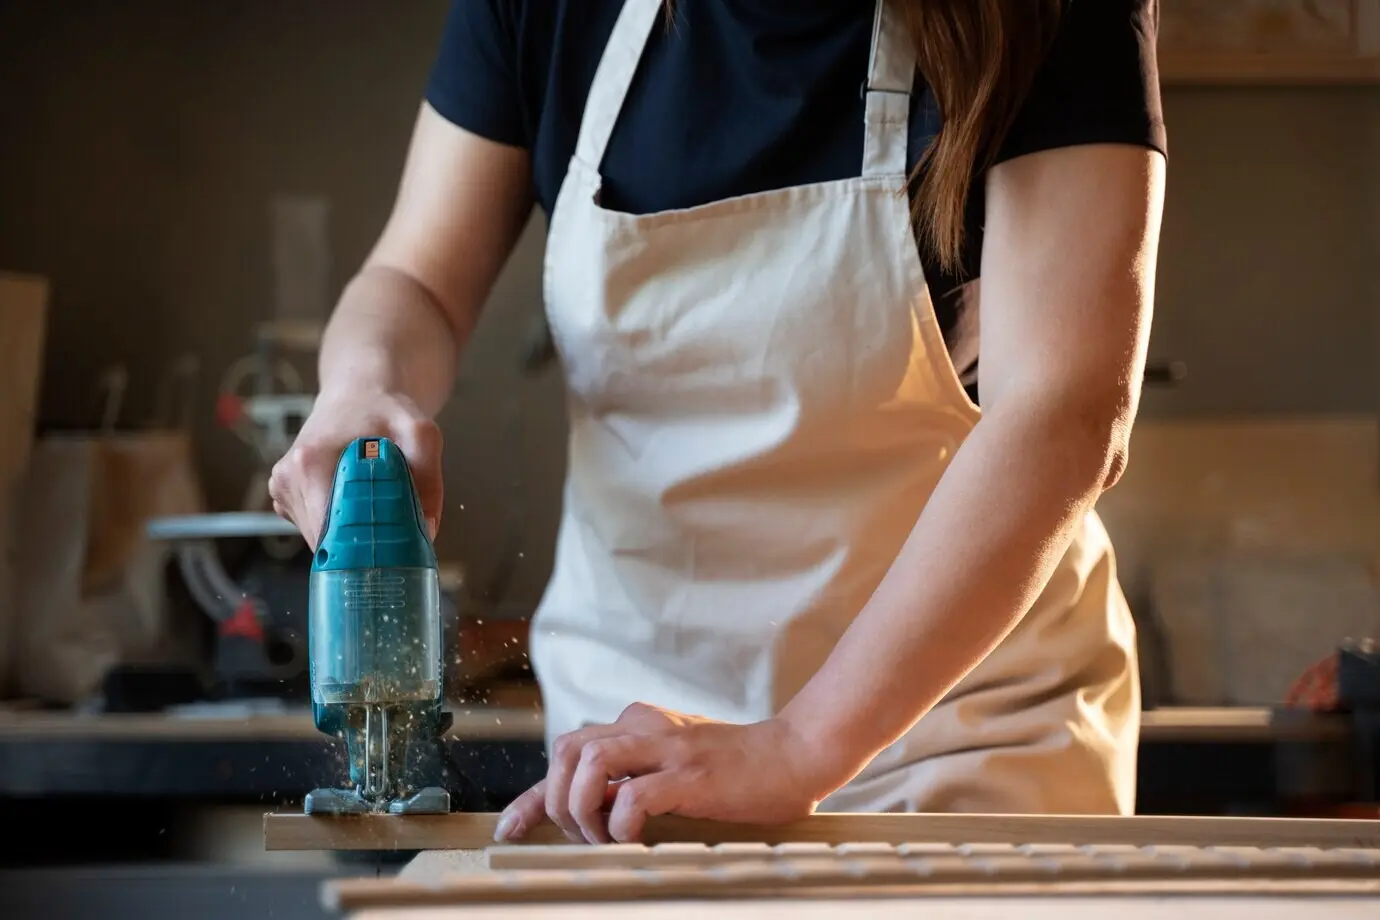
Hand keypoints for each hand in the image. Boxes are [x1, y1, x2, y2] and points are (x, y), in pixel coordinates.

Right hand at [268, 388, 443, 549]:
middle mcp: (288, 478)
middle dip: (358, 546)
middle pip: (323, 541)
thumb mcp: (421, 434)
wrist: (360, 392)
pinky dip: (338, 525)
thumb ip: (429, 479)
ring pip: (319, 538)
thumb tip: (426, 530)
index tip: (388, 558)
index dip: (359, 554)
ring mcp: (283, 488)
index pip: (327, 535)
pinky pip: (314, 526)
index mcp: (310, 465)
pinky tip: (355, 502)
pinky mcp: (286, 494)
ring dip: (349, 536)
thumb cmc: (387, 410)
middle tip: (392, 535)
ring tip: (375, 510)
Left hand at [494, 702, 841, 844]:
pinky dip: (622, 824)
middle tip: (581, 837)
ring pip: (590, 763)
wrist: (796, 754)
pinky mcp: (689, 773)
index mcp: (640, 724)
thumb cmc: (740, 768)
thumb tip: (593, 810)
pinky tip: (637, 838)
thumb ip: (638, 776)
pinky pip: (633, 795)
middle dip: (557, 800)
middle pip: (567, 750)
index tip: (511, 827)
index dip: (534, 795)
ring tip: (604, 838)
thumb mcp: (678, 765)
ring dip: (584, 809)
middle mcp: (646, 728)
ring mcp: (667, 749)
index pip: (569, 752)